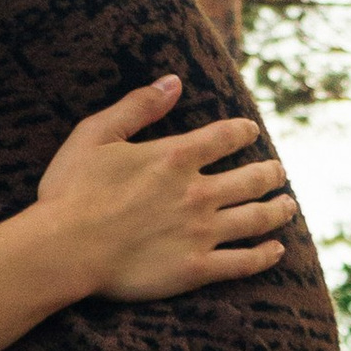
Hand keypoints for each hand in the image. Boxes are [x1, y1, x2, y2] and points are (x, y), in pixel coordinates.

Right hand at [32, 76, 295, 301]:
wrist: (63, 250)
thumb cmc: (71, 191)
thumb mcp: (96, 135)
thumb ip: (137, 106)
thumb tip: (173, 81)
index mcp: (175, 157)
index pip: (226, 137)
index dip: (244, 131)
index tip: (251, 132)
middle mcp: (198, 193)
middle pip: (253, 179)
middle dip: (271, 173)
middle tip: (278, 172)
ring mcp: (201, 233)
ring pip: (257, 218)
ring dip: (278, 210)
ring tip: (287, 205)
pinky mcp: (196, 269)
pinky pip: (243, 263)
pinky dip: (265, 256)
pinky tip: (277, 250)